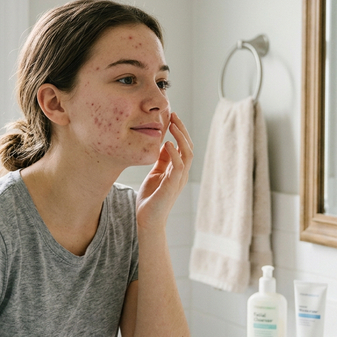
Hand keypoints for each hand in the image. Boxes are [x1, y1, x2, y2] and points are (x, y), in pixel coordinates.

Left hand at [136, 113, 193, 230]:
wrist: (148, 221)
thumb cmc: (151, 199)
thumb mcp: (156, 174)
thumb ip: (162, 160)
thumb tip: (165, 144)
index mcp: (177, 170)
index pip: (183, 146)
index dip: (180, 131)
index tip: (172, 117)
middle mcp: (181, 173)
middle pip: (188, 146)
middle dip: (182, 129)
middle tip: (173, 115)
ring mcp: (178, 179)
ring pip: (187, 154)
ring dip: (181, 138)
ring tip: (173, 125)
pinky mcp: (172, 186)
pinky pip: (179, 167)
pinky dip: (175, 154)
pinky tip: (167, 144)